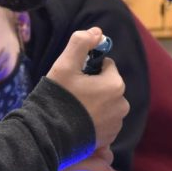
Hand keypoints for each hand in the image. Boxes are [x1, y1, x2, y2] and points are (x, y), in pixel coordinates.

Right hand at [47, 27, 128, 147]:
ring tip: (73, 111)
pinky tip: (77, 124)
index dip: (89, 68)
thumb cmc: (58, 97)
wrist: (49, 135)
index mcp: (115, 84)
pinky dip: (94, 121)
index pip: (106, 66)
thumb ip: (81, 43)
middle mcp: (122, 105)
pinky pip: (103, 123)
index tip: (75, 77)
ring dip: (94, 104)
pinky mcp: (108, 139)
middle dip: (93, 87)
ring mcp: (116, 124)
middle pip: (107, 86)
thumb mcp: (65, 65)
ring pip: (106, 105)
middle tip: (72, 94)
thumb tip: (97, 32)